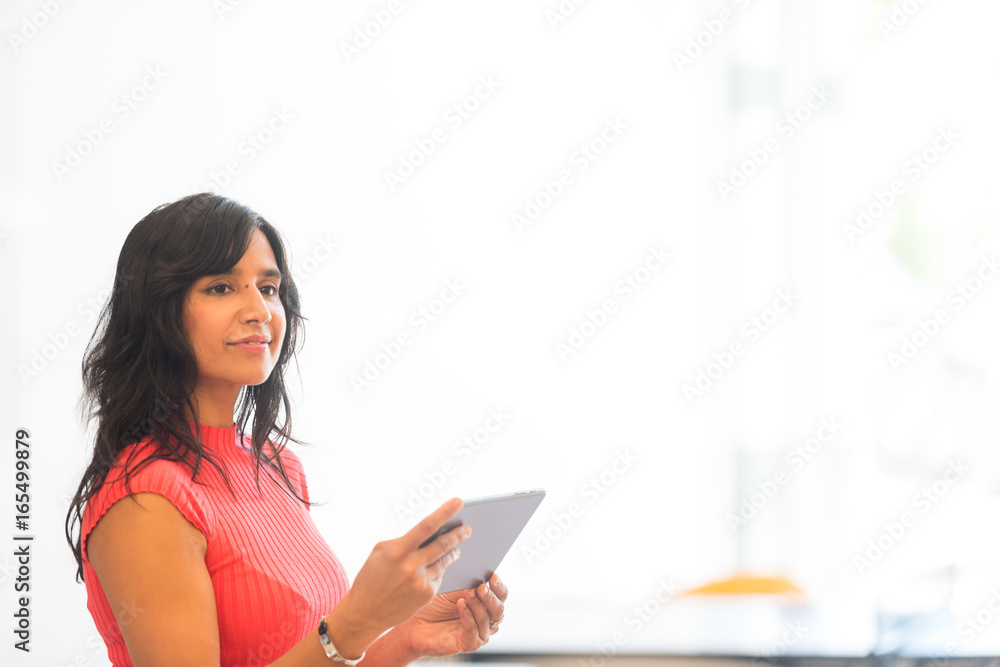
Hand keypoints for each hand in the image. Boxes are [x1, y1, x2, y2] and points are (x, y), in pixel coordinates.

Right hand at [326, 498, 471, 656]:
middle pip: (442, 544)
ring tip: (456, 548)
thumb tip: (427, 533)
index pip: (426, 526)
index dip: (444, 512)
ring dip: (452, 553)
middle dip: (458, 535)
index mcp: (397, 551)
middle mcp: (411, 566)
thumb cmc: (370, 578)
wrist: (365, 613)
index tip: (459, 501)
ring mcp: (420, 582)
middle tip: (467, 529)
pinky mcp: (426, 595)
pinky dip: (439, 570)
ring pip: (444, 561)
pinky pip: (438, 577)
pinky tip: (438, 568)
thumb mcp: (379, 553)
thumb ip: (402, 541)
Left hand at [400, 573, 508, 657]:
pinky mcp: (468, 644)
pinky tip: (461, 605)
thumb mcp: (451, 590)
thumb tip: (480, 580)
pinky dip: (468, 616)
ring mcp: (478, 633)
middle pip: (499, 609)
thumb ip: (467, 587)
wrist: (415, 624)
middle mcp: (486, 619)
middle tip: (481, 587)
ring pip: (487, 620)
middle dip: (490, 597)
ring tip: (467, 595)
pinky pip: (473, 630)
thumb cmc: (434, 605)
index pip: (501, 595)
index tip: (493, 577)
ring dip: (478, 605)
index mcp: (485, 603)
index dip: (499, 586)